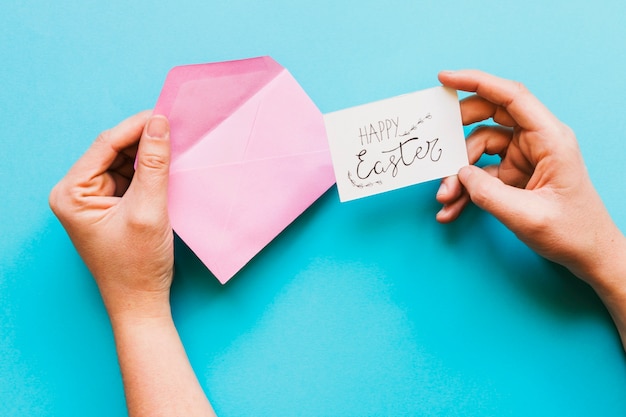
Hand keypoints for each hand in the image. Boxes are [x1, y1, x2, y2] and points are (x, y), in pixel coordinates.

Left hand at [49, 111, 172, 319]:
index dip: (137, 126)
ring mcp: (94, 198)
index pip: (106, 145)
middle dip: (144, 139)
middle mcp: (77, 192)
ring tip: (176, 145)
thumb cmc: (137, 265)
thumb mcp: (148, 211)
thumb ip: (154, 165)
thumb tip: (160, 123)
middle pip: (114, 150)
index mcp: (72, 193)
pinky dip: (150, 170)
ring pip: (124, 161)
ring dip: (149, 154)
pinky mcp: (111, 205)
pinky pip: (131, 177)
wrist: (140, 301)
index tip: (167, 114)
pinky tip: (169, 165)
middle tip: (176, 127)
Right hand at [435, 70, 625, 292]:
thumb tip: (459, 175)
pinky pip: (480, 173)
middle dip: (459, 133)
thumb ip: (488, 194)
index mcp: (550, 139)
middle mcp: (536, 141)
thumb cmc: (572, 232)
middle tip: (438, 147)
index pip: (511, 97)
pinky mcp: (513, 175)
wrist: (588, 254)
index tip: (445, 78)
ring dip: (458, 173)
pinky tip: (452, 207)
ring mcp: (523, 157)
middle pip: (489, 118)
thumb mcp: (528, 215)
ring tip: (446, 198)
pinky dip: (465, 189)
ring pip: (479, 149)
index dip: (477, 82)